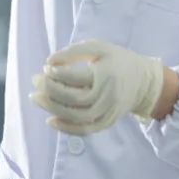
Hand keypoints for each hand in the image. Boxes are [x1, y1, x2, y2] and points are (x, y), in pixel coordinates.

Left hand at [29, 39, 164, 135]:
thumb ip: (74, 52)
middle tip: (34, 80)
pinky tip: (50, 120)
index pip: (76, 77)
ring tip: (36, 98)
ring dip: (53, 109)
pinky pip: (86, 130)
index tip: (46, 67)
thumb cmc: (116, 60)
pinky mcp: (107, 122)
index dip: (57, 73)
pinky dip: (67, 128)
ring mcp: (109, 112)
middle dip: (50, 91)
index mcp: (107, 75)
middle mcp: (108, 96)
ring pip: (77, 116)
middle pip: (74, 99)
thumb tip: (48, 62)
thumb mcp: (99, 48)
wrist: (144, 82)